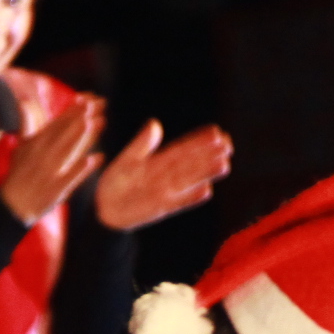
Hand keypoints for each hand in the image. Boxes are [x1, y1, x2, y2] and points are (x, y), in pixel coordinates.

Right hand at [0, 97, 104, 224]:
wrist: (13, 205)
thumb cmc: (19, 175)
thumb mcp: (21, 148)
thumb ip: (27, 126)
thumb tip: (24, 103)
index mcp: (37, 143)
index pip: (58, 122)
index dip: (73, 109)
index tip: (88, 96)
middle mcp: (44, 154)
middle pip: (66, 131)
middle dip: (81, 116)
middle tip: (99, 102)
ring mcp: (51, 171)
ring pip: (69, 150)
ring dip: (82, 135)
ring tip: (97, 121)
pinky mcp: (57, 189)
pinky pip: (71, 176)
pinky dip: (82, 167)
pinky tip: (96, 158)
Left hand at [93, 121, 232, 230]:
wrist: (105, 209)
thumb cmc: (116, 183)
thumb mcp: (128, 159)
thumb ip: (142, 144)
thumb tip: (155, 124)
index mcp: (159, 161)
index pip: (183, 149)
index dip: (199, 141)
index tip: (217, 133)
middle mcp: (166, 176)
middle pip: (191, 163)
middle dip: (209, 154)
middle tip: (228, 146)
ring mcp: (165, 192)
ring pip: (189, 179)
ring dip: (206, 173)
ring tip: (224, 164)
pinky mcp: (161, 208)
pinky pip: (178, 202)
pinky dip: (190, 198)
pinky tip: (206, 192)